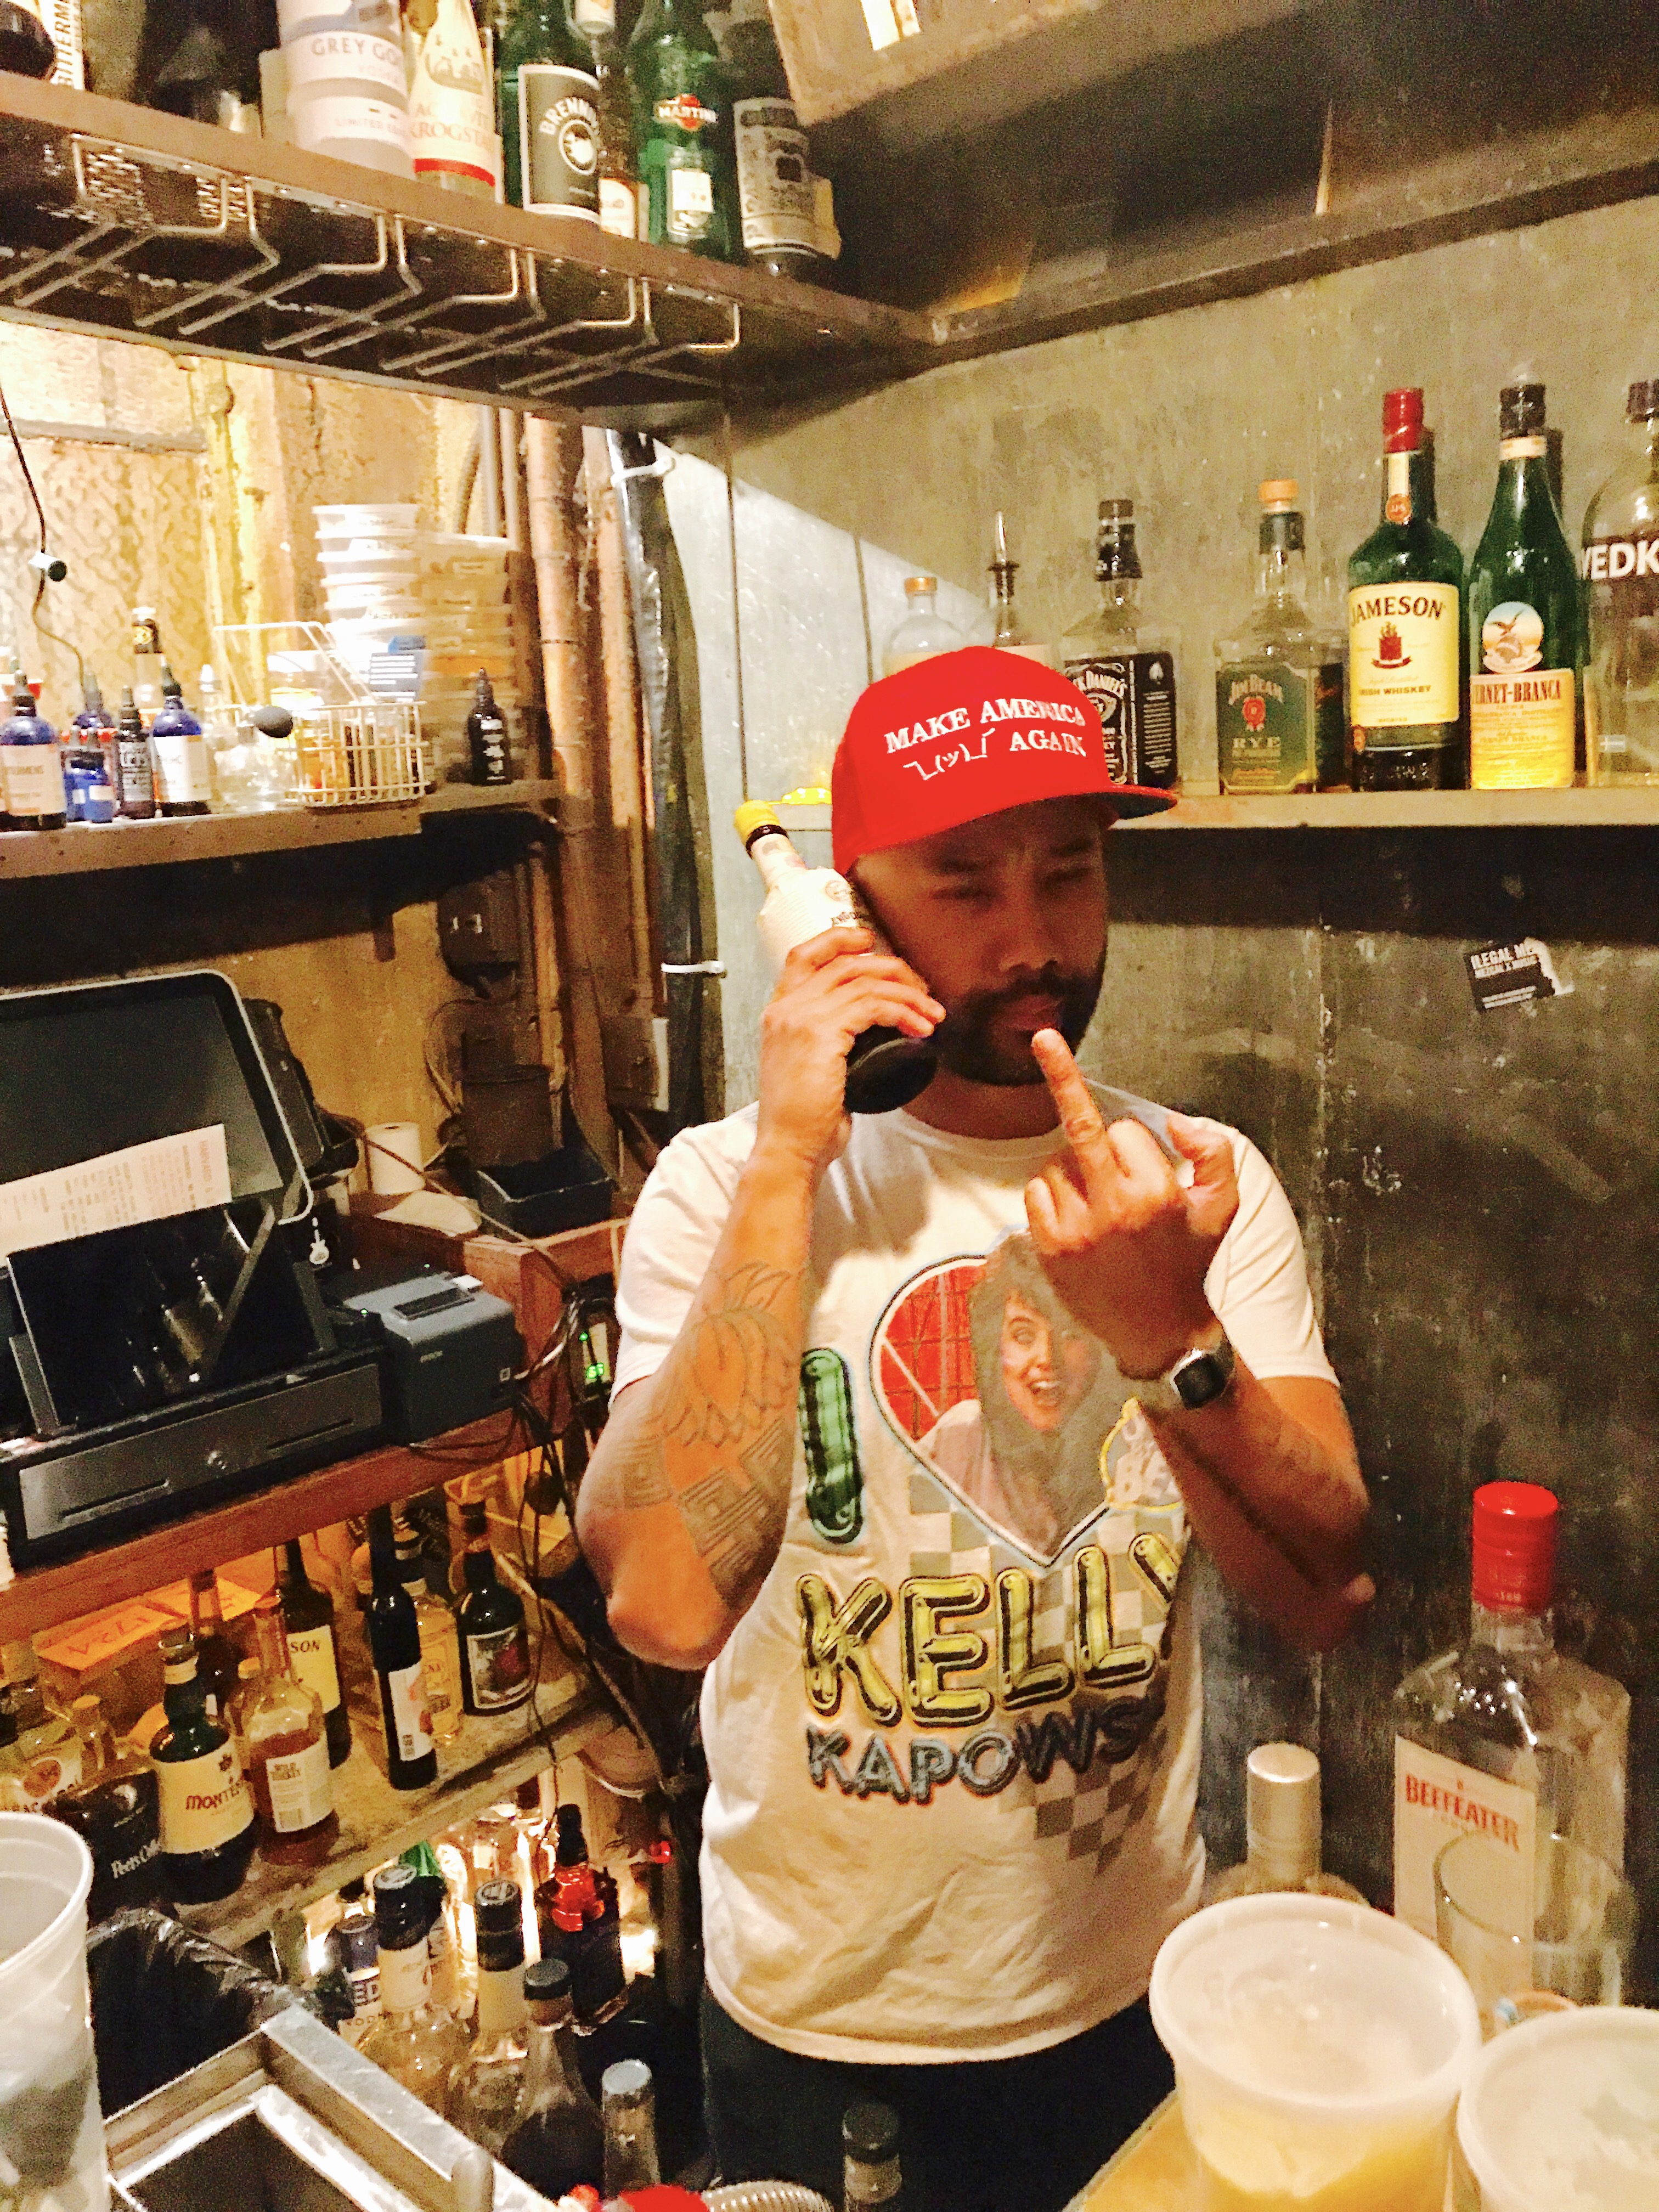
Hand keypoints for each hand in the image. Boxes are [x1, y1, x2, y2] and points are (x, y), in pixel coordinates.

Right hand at [752, 926, 942, 1180]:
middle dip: (892, 969)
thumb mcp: (811, 1067)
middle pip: (845, 963)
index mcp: (780, 1012)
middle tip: (921, 989)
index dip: (840, 940)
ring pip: (865, 981)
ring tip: (931, 1015)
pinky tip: (920, 1029)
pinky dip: (904, 1012)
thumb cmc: (804, 1119)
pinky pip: (873, 1006)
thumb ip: (830, 1040)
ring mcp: (800, 1018)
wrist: (789, 1148)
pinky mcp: (821, 1033)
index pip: (804, 954)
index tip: (872, 942)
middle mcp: (786, 1008)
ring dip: (908, 994)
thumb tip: (871, 1031)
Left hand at [1023, 1029, 1238, 1378]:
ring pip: (1057, 1164)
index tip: (1141, 1161)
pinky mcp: (1050, 1247)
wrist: (1158, 1332)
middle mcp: (1114, 1207)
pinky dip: (1050, 1196)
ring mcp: (1077, 1228)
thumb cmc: (1189, 1262)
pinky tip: (1076, 1222)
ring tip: (1099, 1210)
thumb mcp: (1223, 1208)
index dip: (1134, 1145)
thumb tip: (1176, 1121)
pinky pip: (1036, 1192)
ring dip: (1072, 1172)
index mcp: (1157, 1192)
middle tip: (1044, 1037)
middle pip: (1081, 1126)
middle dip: (1063, 1073)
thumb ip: (1215, 1154)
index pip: (1127, 1132)